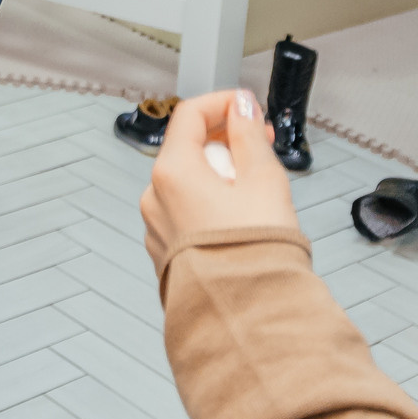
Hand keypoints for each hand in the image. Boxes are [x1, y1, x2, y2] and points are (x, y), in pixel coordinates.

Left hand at [140, 89, 299, 277]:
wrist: (248, 315)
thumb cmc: (253, 252)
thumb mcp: (262, 178)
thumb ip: (248, 134)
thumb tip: (240, 108)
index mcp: (172, 173)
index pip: (189, 114)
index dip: (223, 103)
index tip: (248, 107)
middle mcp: (155, 197)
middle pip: (189, 149)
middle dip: (226, 141)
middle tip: (262, 144)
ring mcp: (158, 227)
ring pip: (189, 183)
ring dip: (220, 175)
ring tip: (257, 190)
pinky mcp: (168, 252)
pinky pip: (188, 213)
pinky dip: (211, 205)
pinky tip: (241, 219)